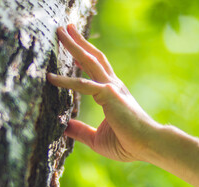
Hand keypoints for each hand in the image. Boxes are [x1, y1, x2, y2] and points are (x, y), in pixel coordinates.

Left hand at [47, 24, 157, 161]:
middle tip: (66, 28)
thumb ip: (80, 131)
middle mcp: (112, 86)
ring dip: (74, 46)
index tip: (74, 50)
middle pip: (93, 57)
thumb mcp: (97, 139)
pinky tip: (51, 78)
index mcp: (112, 93)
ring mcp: (111, 88)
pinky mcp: (108, 94)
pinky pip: (83, 84)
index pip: (97, 70)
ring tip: (61, 31)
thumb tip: (63, 127)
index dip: (84, 58)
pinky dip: (66, 80)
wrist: (147, 145)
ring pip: (89, 61)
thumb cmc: (127, 144)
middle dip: (79, 42)